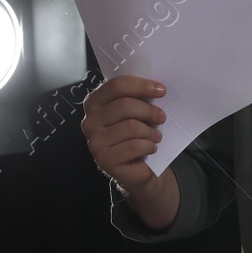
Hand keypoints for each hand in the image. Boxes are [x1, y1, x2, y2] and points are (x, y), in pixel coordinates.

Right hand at [81, 76, 167, 192]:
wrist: (135, 166)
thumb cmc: (136, 134)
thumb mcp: (135, 111)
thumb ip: (138, 97)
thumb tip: (157, 88)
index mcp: (95, 103)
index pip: (117, 86)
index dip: (141, 86)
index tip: (161, 90)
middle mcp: (90, 121)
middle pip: (125, 105)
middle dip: (149, 111)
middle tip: (161, 117)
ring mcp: (95, 141)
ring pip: (131, 126)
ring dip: (150, 131)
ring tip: (155, 136)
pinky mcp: (104, 159)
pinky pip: (133, 146)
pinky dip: (148, 146)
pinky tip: (150, 148)